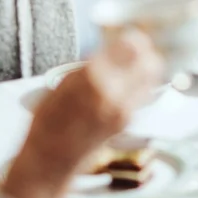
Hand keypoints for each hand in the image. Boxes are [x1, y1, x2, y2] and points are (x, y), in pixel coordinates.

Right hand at [0, 30, 163, 197]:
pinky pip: (142, 96)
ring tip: (131, 65)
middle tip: (135, 48)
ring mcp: (124, 111)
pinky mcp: (127, 123)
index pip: (131, 47)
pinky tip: (123, 84)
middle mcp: (114, 94)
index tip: (128, 35)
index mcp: (93, 79)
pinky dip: (138, 85)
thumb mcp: (61, 85)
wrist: (49, 162)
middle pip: (151, 62)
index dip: (132, 38)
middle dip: (145, 52)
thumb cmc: (47, 125)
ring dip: (145, 68)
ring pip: (151, 79)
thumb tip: (108, 49)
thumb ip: (88, 66)